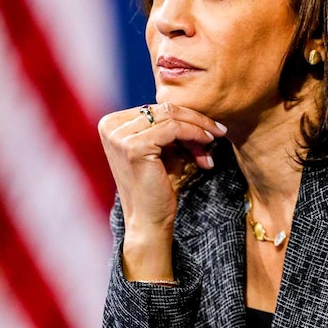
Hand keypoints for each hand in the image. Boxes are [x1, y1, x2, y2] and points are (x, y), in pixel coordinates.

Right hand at [97, 102, 226, 279]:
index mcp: (111, 124)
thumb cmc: (157, 186)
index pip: (153, 108)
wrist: (148, 221)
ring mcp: (119, 136)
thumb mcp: (162, 149)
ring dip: (197, 128)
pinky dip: (194, 133)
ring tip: (213, 142)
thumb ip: (169, 126)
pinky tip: (207, 145)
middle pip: (161, 109)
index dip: (184, 116)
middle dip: (193, 120)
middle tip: (218, 131)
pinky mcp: (133, 146)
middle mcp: (109, 126)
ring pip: (170, 116)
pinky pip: (173, 128)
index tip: (209, 127)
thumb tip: (198, 106)